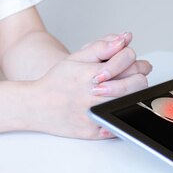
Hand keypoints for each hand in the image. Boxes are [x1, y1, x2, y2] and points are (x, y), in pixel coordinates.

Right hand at [26, 33, 148, 138]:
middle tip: (133, 77)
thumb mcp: (75, 58)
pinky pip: (118, 124)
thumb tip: (123, 40)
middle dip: (138, 77)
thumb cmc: (56, 82)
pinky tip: (114, 108)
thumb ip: (100, 47)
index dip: (132, 58)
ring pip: (129, 104)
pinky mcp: (94, 132)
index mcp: (90, 74)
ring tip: (123, 92)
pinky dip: (120, 116)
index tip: (128, 62)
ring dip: (132, 96)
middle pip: (136, 84)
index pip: (127, 59)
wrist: (35, 106)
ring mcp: (94, 115)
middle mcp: (93, 95)